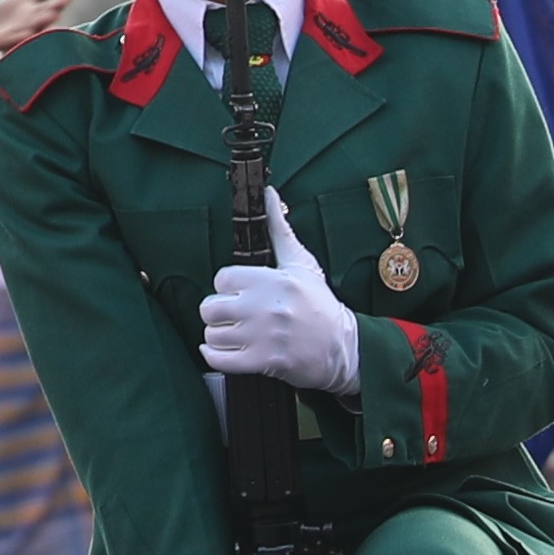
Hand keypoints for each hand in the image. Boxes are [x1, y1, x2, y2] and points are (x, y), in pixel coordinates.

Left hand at [196, 197, 359, 393]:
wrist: (343, 347)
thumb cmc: (319, 303)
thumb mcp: (301, 263)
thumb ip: (279, 229)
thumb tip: (269, 192)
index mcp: (273, 280)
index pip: (222, 279)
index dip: (227, 287)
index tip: (240, 292)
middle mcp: (266, 307)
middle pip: (210, 308)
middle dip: (218, 312)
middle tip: (234, 315)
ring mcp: (264, 337)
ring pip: (212, 334)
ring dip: (219, 336)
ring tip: (235, 333)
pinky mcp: (263, 362)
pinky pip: (218, 359)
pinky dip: (215, 355)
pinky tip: (225, 349)